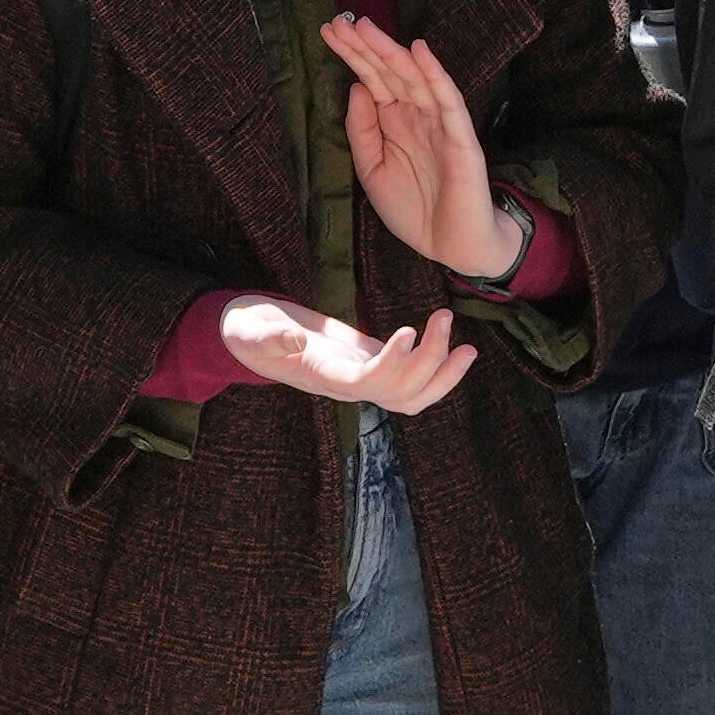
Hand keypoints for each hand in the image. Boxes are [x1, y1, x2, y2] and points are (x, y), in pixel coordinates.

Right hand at [213, 295, 479, 413]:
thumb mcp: (247, 329)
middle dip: (428, 362)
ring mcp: (361, 378)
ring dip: (443, 376)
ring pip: (411, 397)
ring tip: (467, 347)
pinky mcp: (370, 363)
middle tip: (443, 317)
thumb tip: (293, 340)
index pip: (364, 384)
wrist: (251, 335)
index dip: (391, 366)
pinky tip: (455, 348)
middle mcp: (347, 385)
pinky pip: (411, 383)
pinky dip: (437, 372)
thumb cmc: (247, 330)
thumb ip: (267, 337)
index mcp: (322, 376)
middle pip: (398, 394)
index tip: (409, 332)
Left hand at [325, 9, 525, 283]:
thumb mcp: (372, 170)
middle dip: (364, 47)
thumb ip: (362, 131)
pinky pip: (447, 100)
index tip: (329, 31)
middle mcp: (415, 115)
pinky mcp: (460, 137)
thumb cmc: (413, 210)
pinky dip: (434, 75)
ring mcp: (438, 122)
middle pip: (388, 72)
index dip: (352, 55)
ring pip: (413, 78)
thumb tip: (356, 87)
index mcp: (393, 121)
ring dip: (390, 52)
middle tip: (340, 20)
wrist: (450, 245)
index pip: (371, 80)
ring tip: (365, 27)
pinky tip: (419, 52)